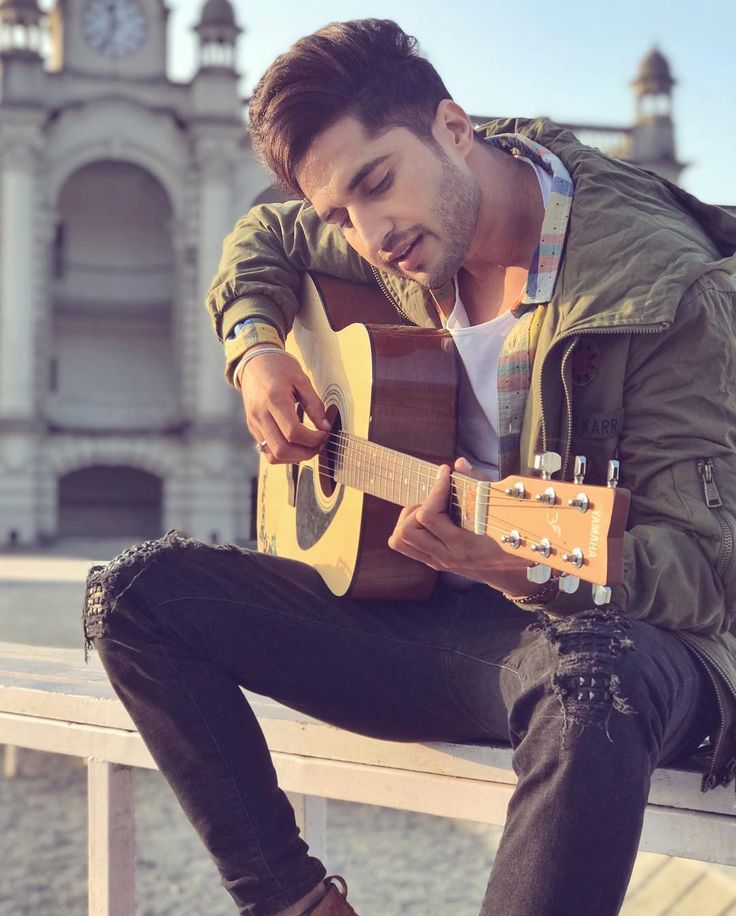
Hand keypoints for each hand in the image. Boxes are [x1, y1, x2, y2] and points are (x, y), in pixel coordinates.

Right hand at [241, 348, 330, 463]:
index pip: (293, 432)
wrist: (254, 362)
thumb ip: (315, 405)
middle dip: (305, 453)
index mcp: (274, 400)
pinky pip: (267, 450)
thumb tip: (325, 427)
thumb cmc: (279, 368)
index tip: (324, 434)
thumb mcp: (302, 380)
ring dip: (293, 457)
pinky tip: (295, 443)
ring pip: (272, 455)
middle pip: (281, 450)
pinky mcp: (253, 428)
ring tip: (308, 446)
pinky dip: (284, 453)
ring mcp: (254, 423)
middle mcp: (260, 415)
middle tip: (319, 444)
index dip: (313, 439)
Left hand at [388, 457, 534, 593]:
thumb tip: (459, 464)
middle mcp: (446, 556)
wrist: (516, 570)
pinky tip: (430, 519)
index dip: (435, 489)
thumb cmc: (511, 536)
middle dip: (418, 506)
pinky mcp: (434, 561)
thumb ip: (480, 483)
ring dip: (409, 519)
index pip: (428, 516)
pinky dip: (411, 528)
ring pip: (400, 539)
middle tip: (438, 497)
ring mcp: (438, 561)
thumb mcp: (501, 508)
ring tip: (431, 508)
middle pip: (406, 529)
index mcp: (463, 545)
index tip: (446, 472)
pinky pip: (406, 544)